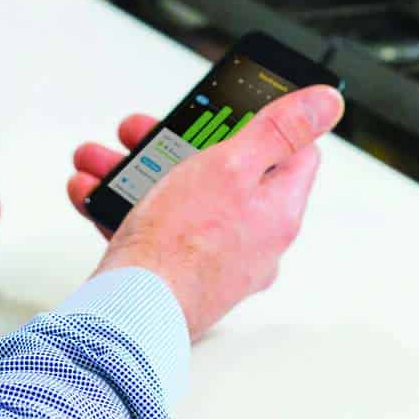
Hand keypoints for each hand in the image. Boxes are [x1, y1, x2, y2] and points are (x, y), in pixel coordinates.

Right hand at [69, 85, 343, 341]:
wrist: (129, 315)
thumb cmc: (183, 247)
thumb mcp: (233, 166)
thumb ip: (278, 130)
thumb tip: (327, 104)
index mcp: (277, 211)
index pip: (291, 153)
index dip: (264, 122)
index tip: (234, 107)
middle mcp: (251, 239)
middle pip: (221, 171)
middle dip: (174, 144)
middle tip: (146, 132)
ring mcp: (212, 260)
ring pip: (176, 198)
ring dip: (135, 172)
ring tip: (102, 160)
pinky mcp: (175, 276)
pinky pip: (150, 230)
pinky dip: (120, 207)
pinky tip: (91, 192)